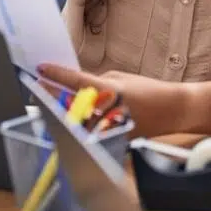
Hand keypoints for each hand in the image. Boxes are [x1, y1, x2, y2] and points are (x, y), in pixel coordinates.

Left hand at [36, 64, 193, 138]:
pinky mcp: (110, 141)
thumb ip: (96, 82)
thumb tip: (76, 86)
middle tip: (38, 88)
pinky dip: (77, 126)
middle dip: (51, 96)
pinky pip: (87, 133)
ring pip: (74, 122)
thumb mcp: (121, 78)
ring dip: (60, 112)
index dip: (55, 74)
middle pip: (68, 104)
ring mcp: (107, 128)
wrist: (172, 111)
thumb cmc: (149, 91)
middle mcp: (106, 110)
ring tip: (49, 104)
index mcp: (109, 91)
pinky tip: (70, 120)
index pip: (75, 81)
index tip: (41, 69)